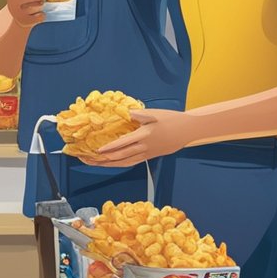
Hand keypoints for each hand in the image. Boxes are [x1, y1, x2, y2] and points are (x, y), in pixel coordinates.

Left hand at [77, 109, 200, 166]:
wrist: (187, 131)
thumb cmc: (171, 119)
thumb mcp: (155, 113)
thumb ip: (139, 114)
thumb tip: (126, 113)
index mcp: (144, 136)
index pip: (123, 143)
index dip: (109, 148)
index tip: (97, 151)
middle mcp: (144, 147)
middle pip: (121, 156)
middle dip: (103, 159)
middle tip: (89, 159)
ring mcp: (146, 153)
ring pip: (125, 162)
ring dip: (109, 164)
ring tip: (95, 163)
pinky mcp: (149, 156)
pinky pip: (131, 162)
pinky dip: (120, 164)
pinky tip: (112, 164)